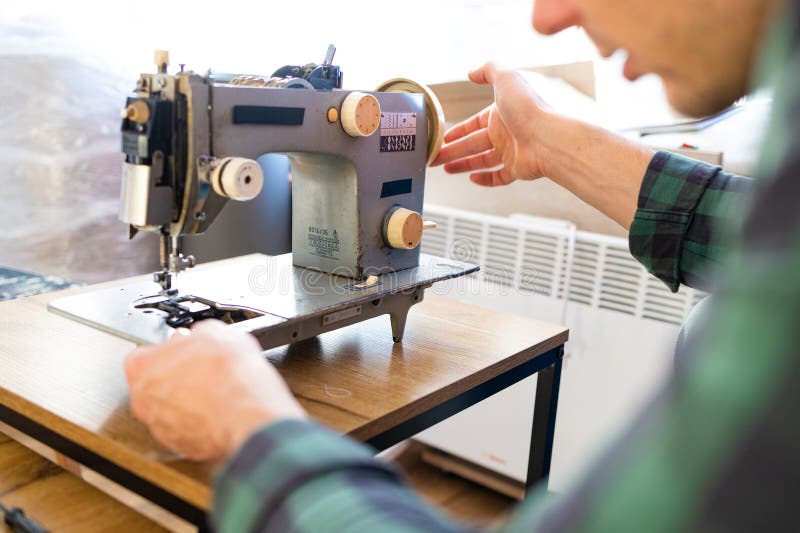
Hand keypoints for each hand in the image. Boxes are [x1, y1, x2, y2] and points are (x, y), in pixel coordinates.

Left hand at [124, 320, 305, 460]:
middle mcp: (144, 401)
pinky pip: (185, 428)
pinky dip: (199, 420)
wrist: (249, 415)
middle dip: (176, 376)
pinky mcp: (181, 446)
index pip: (144, 355)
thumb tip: (204, 336)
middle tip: (202, 369)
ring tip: (216, 390)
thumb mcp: (218, 333)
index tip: (185, 350)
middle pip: (154, 384)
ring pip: (169, 409)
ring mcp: (161, 427)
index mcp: (143, 367)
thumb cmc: (230, 377)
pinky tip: (219, 409)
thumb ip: (199, 333)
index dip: (169, 351)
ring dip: (188, 400)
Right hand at [431, 62, 552, 185]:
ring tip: (444, 169)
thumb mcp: (506, 78)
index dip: (457, 130)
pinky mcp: (518, 169)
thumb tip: (471, 72)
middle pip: (473, 143)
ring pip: (482, 160)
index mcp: (500, 113)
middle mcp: (506, 132)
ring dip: (462, 164)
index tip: (442, 138)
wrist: (549, 138)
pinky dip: (485, 179)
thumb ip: (488, 70)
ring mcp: (512, 152)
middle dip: (452, 150)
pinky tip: (472, 178)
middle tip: (433, 158)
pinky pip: (499, 176)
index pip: (474, 123)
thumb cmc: (528, 107)